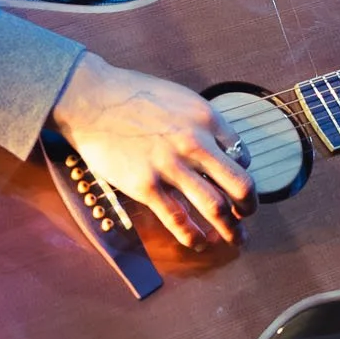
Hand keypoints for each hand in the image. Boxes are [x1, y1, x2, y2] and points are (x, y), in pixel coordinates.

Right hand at [49, 52, 255, 249]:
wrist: (90, 99)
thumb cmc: (131, 96)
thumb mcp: (178, 98)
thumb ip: (200, 124)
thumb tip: (217, 150)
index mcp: (206, 117)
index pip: (243, 154)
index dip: (243, 172)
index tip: (235, 184)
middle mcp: (195, 142)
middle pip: (240, 185)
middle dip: (249, 207)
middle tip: (247, 215)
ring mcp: (170, 166)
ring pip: (215, 208)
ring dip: (231, 229)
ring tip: (235, 239)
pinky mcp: (146, 186)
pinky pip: (178, 220)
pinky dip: (193, 237)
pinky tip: (198, 242)